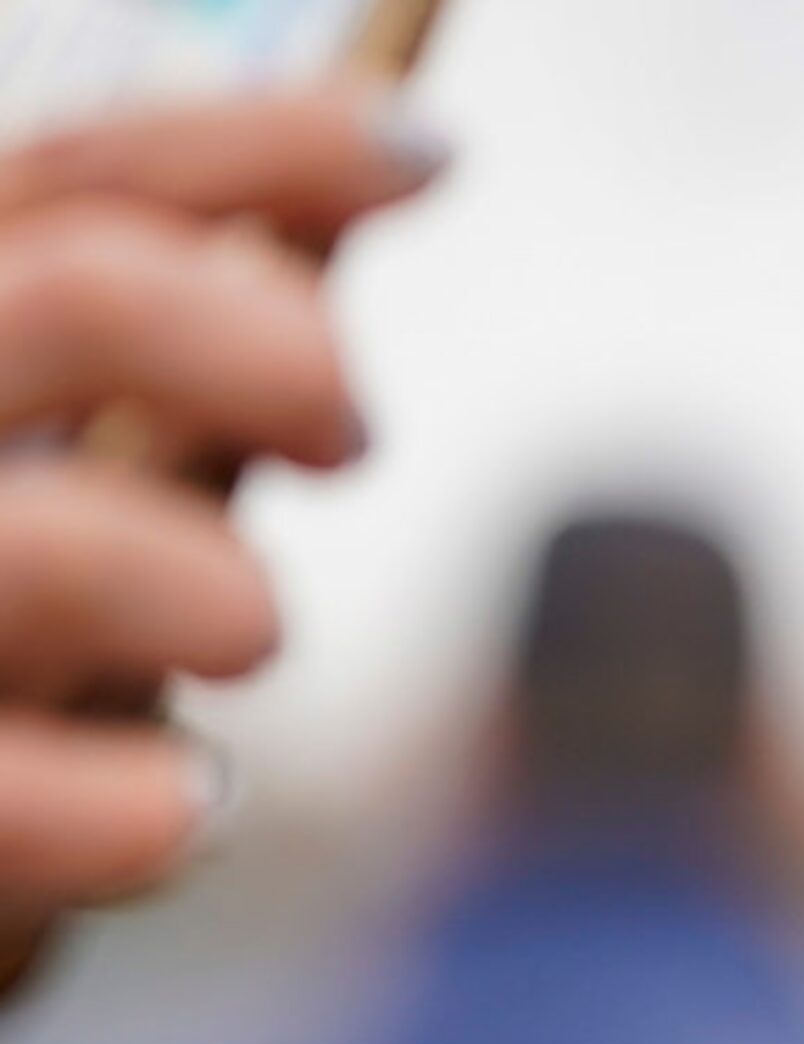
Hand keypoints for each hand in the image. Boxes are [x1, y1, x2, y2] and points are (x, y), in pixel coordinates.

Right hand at [0, 86, 443, 991]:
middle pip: (58, 304)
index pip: (55, 183)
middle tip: (348, 428)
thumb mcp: (64, 490)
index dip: (250, 146)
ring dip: (196, 580)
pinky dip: (124, 806)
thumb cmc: (2, 679)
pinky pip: (0, 799)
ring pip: (36, 551)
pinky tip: (185, 806)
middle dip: (254, 342)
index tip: (428, 160)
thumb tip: (310, 246)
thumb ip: (147, 387)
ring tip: (244, 631)